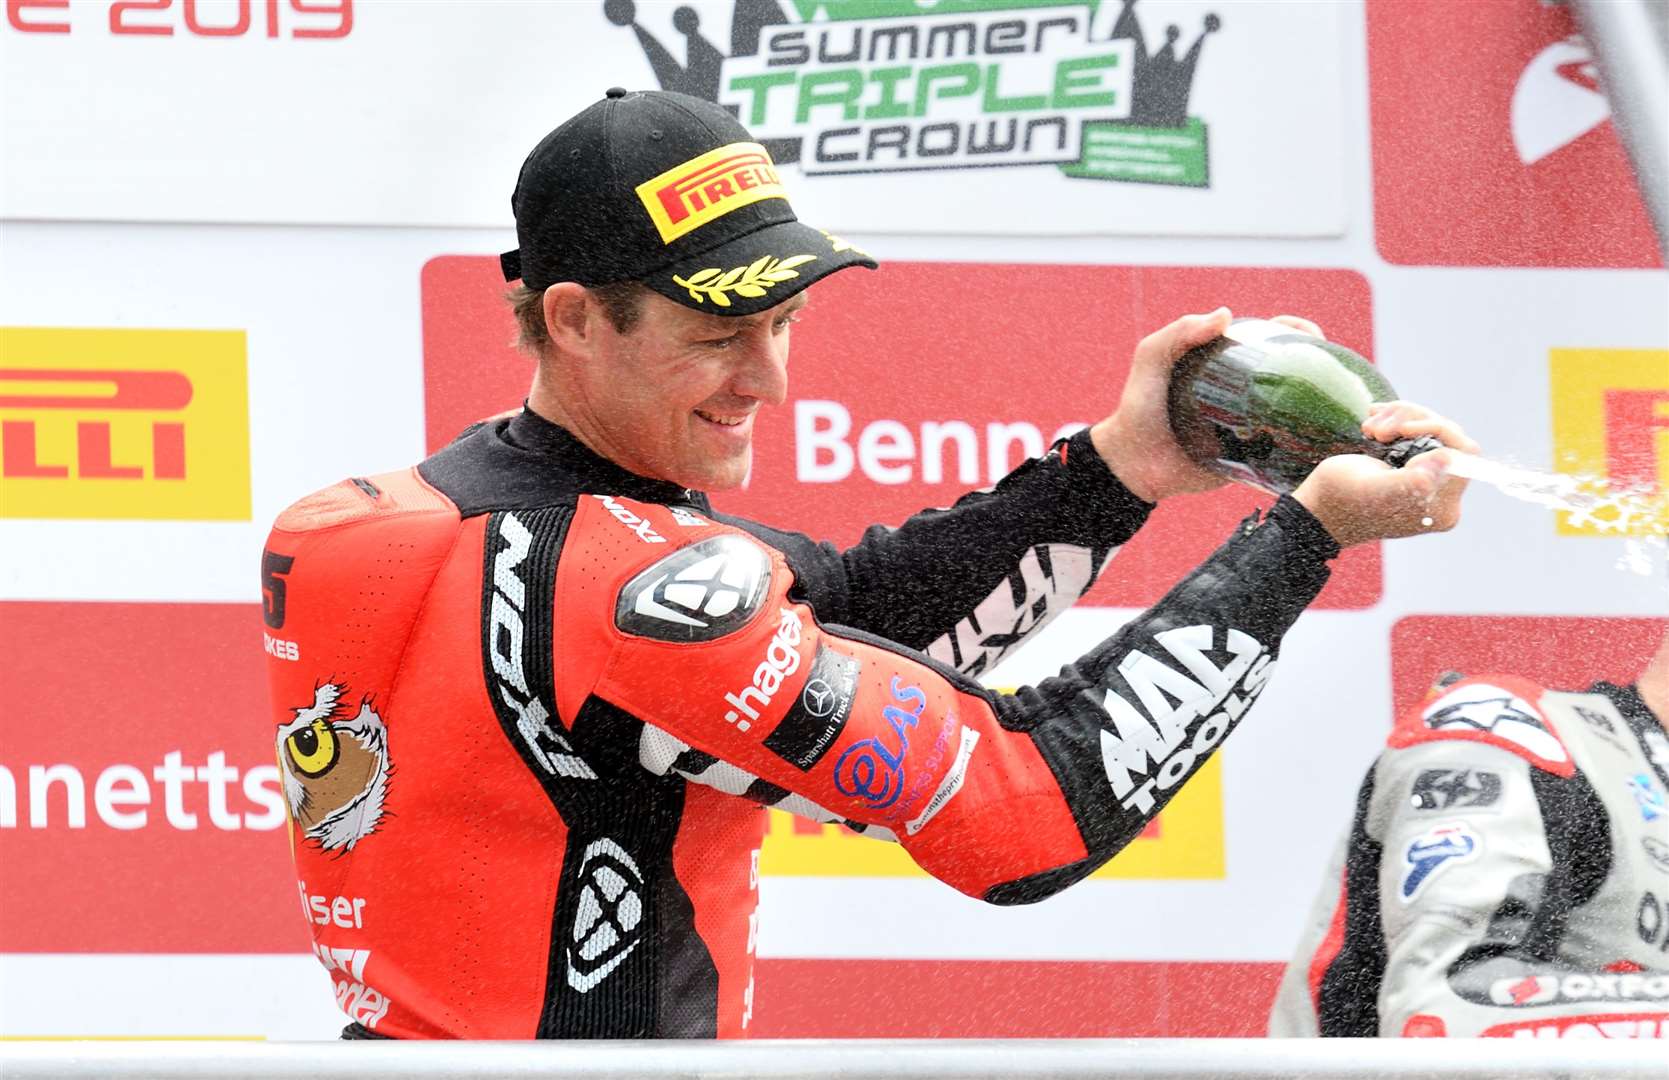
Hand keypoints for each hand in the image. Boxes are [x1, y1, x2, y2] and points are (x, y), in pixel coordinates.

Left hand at [1091, 309, 1326, 502]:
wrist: (1132, 463)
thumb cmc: (1139, 406)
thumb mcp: (1151, 359)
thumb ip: (1179, 333)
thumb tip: (1227, 315)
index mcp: (1227, 363)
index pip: (1271, 338)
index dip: (1296, 330)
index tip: (1311, 332)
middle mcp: (1244, 390)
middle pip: (1293, 371)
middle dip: (1321, 363)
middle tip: (1333, 368)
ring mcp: (1251, 423)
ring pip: (1296, 409)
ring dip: (1323, 403)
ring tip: (1343, 401)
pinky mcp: (1253, 457)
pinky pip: (1285, 448)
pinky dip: (1307, 443)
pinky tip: (1330, 437)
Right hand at [1292, 401, 1478, 546]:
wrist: (1315, 506)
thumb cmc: (1339, 500)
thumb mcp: (1373, 488)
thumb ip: (1411, 480)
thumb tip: (1448, 459)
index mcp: (1440, 507)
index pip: (1463, 454)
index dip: (1435, 431)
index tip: (1400, 430)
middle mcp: (1440, 496)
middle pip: (1448, 437)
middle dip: (1411, 422)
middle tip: (1374, 430)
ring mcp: (1427, 482)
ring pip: (1431, 430)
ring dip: (1398, 419)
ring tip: (1368, 428)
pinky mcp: (1411, 469)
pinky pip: (1417, 433)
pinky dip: (1393, 422)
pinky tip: (1369, 426)